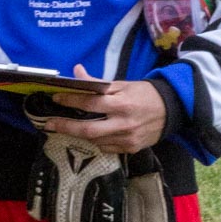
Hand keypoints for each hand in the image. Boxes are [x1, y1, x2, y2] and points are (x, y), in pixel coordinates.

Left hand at [44, 64, 165, 153]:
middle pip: (88, 130)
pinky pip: (107, 148)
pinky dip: (97, 141)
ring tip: (66, 128)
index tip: (56, 98)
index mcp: (122, 103)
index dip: (71, 101)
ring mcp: (127, 139)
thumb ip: (98, 83)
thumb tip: (77, 72)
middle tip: (49, 124)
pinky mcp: (131, 149)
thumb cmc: (144, 94)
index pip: (90, 103)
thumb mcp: (122, 84)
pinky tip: (92, 134)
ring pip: (96, 140)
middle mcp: (124, 123)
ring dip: (79, 134)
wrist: (171, 110)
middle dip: (66, 127)